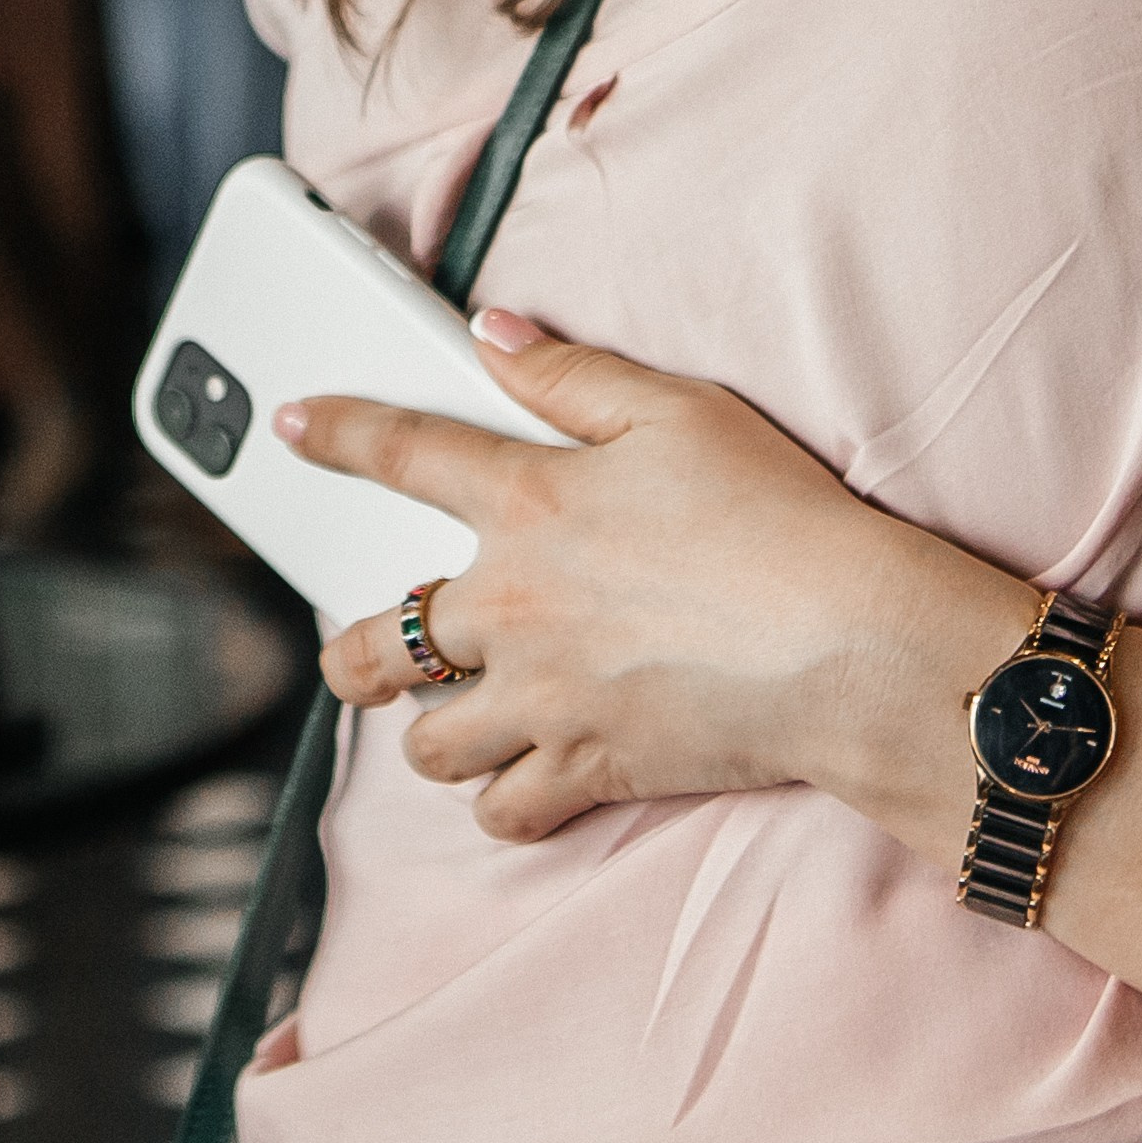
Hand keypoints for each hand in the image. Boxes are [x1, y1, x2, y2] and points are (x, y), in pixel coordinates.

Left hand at [284, 313, 1014, 842]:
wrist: (842, 641)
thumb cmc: (776, 516)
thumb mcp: (681, 411)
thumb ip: (573, 375)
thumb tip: (494, 334)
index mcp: (533, 502)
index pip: (408, 453)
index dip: (342, 432)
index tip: (299, 426)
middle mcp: (513, 608)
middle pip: (378, 644)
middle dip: (352, 650)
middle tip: (360, 650)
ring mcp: (541, 700)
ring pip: (429, 743)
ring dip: (432, 729)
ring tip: (457, 713)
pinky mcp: (584, 770)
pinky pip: (501, 808)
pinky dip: (503, 796)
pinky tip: (523, 774)